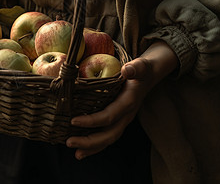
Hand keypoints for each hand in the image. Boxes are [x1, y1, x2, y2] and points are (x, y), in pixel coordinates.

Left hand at [66, 40, 177, 159]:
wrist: (150, 76)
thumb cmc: (141, 70)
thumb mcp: (141, 66)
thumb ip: (136, 67)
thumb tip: (127, 69)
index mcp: (129, 102)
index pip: (109, 116)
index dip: (92, 121)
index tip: (73, 121)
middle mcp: (127, 115)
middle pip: (109, 134)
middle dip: (89, 141)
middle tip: (69, 142)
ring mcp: (123, 120)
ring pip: (108, 139)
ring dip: (92, 148)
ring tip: (76, 153)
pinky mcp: (119, 121)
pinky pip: (108, 136)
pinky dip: (96, 146)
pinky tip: (82, 150)